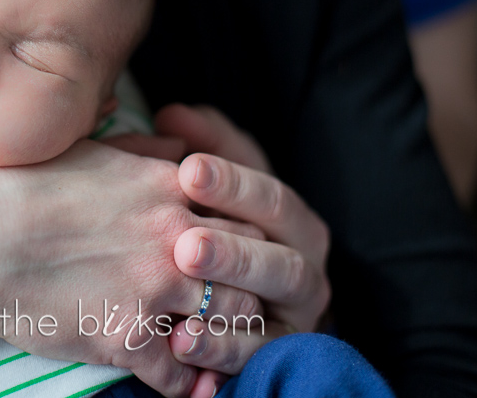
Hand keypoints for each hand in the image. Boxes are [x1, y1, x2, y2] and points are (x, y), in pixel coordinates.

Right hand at [0, 140, 269, 396]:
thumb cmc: (22, 189)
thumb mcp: (94, 153)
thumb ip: (149, 150)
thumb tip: (182, 144)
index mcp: (169, 188)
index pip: (248, 219)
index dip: (249, 245)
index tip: (238, 263)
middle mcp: (173, 236)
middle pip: (253, 270)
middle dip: (250, 291)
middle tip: (241, 309)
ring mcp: (154, 287)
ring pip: (230, 323)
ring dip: (225, 340)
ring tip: (217, 351)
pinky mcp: (126, 336)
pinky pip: (181, 375)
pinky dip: (186, 384)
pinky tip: (181, 383)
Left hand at [153, 104, 330, 394]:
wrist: (220, 291)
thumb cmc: (211, 220)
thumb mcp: (208, 180)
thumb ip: (197, 144)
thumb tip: (172, 116)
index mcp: (292, 220)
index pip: (270, 197)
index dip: (233, 184)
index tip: (188, 169)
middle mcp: (304, 268)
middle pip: (278, 259)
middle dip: (232, 253)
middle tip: (185, 245)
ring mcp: (292, 318)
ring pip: (267, 312)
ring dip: (224, 308)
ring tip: (180, 309)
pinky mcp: (271, 356)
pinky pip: (250, 359)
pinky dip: (218, 352)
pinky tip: (180, 343)